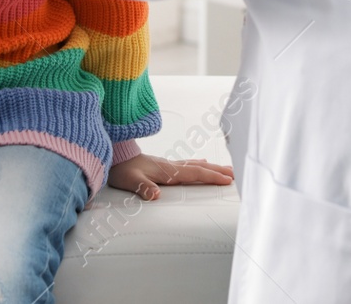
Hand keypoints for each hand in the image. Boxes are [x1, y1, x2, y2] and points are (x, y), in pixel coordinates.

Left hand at [108, 153, 233, 199]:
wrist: (115, 155)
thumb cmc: (122, 169)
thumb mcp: (130, 180)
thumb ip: (143, 188)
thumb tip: (156, 195)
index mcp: (167, 171)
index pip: (194, 173)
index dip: (211, 177)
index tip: (228, 180)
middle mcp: (171, 166)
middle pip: (199, 168)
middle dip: (218, 171)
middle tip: (235, 174)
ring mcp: (168, 164)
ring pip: (195, 165)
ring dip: (211, 167)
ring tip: (225, 169)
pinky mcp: (164, 165)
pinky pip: (187, 164)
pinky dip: (199, 165)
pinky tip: (201, 163)